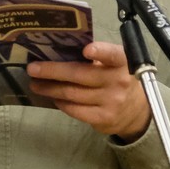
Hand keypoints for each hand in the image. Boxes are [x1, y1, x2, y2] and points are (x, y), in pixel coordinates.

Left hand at [27, 41, 150, 139]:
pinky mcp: (103, 118)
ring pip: (72, 93)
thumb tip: (59, 54)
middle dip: (52, 71)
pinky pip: (75, 110)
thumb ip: (96, 59)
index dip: (100, 52)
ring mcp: (111, 101)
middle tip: (33, 69)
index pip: (112, 55)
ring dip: (50, 88)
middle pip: (79, 75)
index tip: (86, 50)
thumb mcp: (115, 65)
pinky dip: (61, 103)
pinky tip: (53, 98)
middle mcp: (118, 81)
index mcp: (122, 62)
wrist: (136, 111)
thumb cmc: (118, 79)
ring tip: (36, 84)